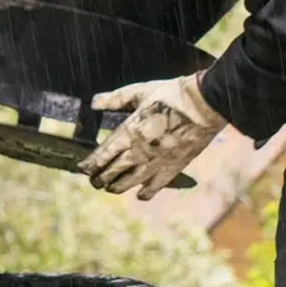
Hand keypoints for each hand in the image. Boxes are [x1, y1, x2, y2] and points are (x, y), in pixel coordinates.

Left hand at [76, 71, 227, 200]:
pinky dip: (144, 193)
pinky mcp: (172, 168)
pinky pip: (154, 187)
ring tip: (109, 187)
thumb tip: (94, 103)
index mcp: (129, 132)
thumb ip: (114, 99)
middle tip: (94, 181)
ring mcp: (155, 162)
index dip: (90, 165)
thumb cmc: (171, 94)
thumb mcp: (139, 92)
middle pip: (112, 172)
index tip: (82, 168)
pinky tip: (139, 194)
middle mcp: (139, 152)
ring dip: (116, 187)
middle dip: (99, 178)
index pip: (102, 155)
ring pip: (129, 183)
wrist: (203, 105)